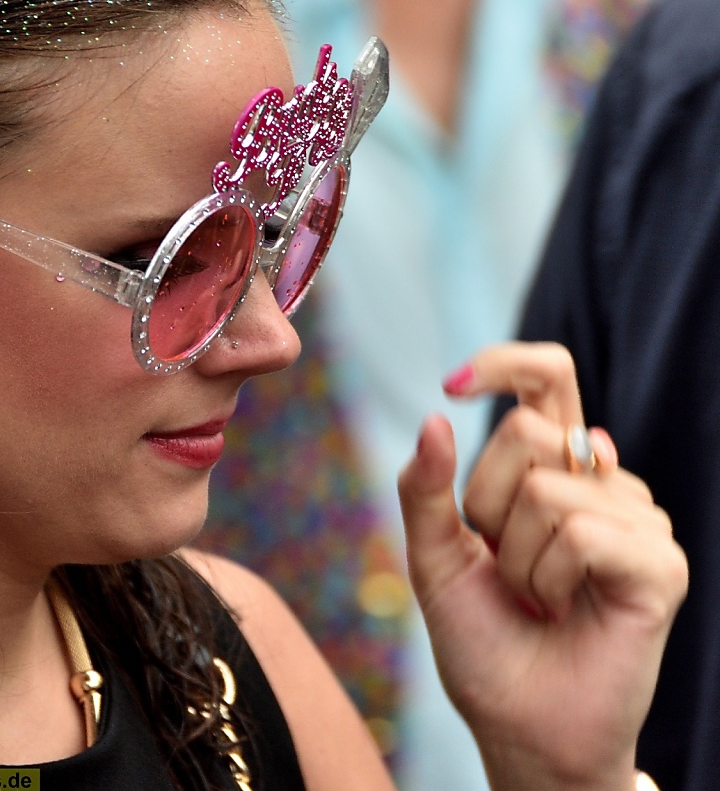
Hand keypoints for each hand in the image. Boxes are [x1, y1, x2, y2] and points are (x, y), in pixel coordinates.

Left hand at [398, 343, 685, 790]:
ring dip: (517, 558)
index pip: (547, 376)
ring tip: (538, 597)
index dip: (504, 363)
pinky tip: (566, 610)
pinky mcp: (660, 562)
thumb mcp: (436, 557)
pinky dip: (550, 579)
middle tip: (505, 565)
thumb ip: (427, 489)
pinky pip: (582, 533)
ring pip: (548, 489)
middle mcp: (601, 480)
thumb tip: (436, 417)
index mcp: (552, 467)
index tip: (453, 385)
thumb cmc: (483, 638)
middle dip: (487, 505)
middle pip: (529, 430)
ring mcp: (637, 518)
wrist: (520, 724)